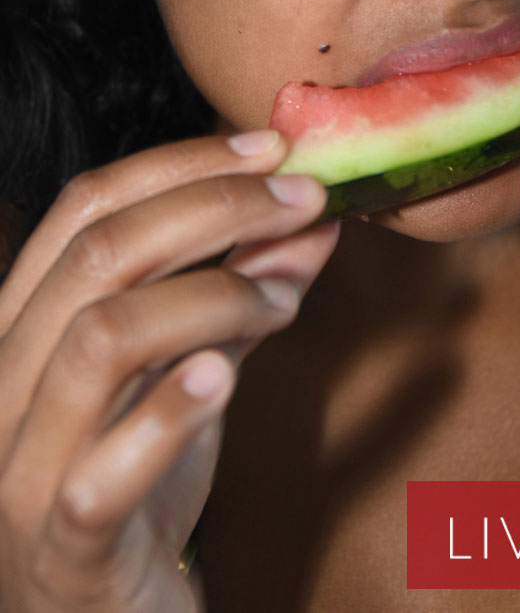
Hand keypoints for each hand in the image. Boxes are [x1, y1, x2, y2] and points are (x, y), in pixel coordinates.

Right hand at [0, 131, 338, 611]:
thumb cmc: (137, 484)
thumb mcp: (193, 371)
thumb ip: (240, 294)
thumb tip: (312, 219)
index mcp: (24, 323)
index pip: (86, 207)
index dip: (181, 162)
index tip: (270, 147)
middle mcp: (5, 382)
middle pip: (99, 254)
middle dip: (215, 207)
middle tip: (304, 200)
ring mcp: (21, 468)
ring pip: (101, 339)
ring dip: (212, 298)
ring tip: (286, 299)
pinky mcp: (61, 549)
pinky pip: (99, 474)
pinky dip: (165, 415)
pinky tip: (223, 376)